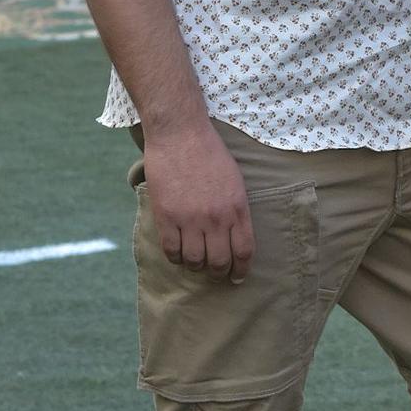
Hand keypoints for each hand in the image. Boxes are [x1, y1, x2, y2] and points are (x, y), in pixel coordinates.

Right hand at [143, 124, 254, 282]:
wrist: (180, 133)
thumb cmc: (209, 152)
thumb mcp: (235, 179)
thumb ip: (235, 208)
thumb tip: (233, 234)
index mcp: (237, 208)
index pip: (244, 251)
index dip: (241, 269)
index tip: (237, 277)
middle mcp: (216, 218)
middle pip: (219, 262)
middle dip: (218, 273)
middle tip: (215, 273)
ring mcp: (190, 219)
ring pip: (195, 261)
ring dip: (196, 266)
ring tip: (195, 262)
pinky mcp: (167, 216)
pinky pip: (172, 250)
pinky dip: (176, 257)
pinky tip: (178, 253)